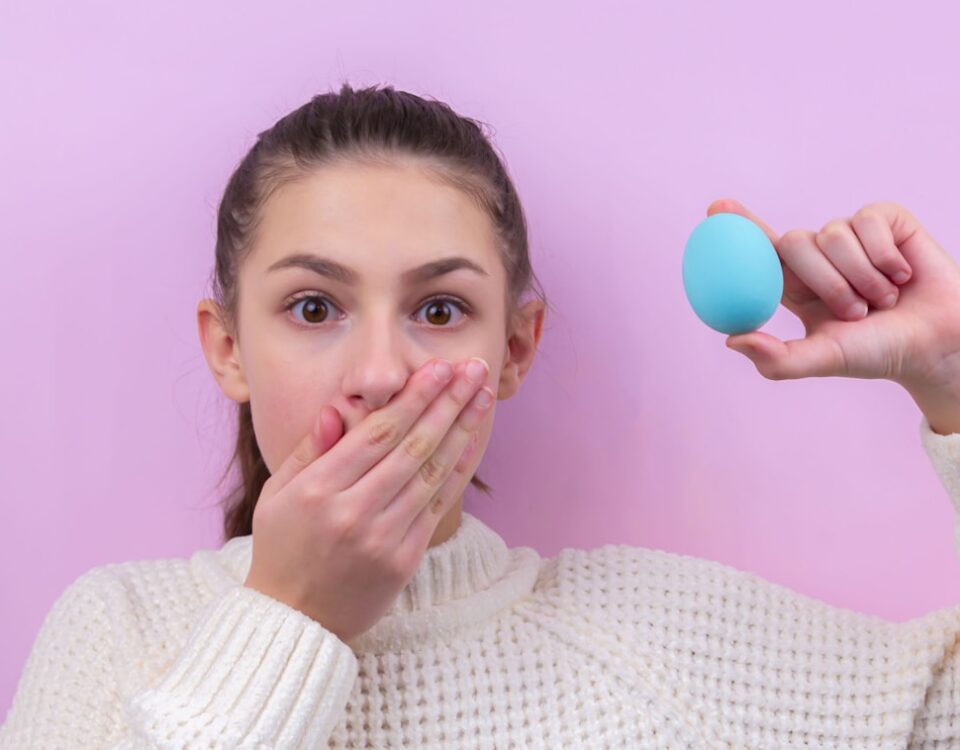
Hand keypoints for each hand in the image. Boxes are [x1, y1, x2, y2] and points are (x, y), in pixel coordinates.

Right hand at [244, 356, 492, 643]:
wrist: (296, 619)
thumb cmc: (283, 546)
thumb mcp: (277, 494)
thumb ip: (308, 450)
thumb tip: (336, 410)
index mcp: (318, 491)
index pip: (377, 433)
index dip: (413, 397)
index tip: (438, 368)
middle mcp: (353, 512)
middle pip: (412, 446)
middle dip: (447, 401)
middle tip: (471, 368)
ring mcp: (382, 538)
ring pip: (431, 472)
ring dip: (462, 428)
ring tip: (482, 394)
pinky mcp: (404, 560)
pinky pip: (437, 505)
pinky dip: (458, 469)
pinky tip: (472, 440)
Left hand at [709, 198, 959, 389]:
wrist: (935, 343)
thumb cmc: (878, 352)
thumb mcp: (824, 358)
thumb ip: (777, 358)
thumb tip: (731, 339)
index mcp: (794, 284)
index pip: (758, 247)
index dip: (736, 223)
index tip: (715, 209)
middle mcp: (818, 255)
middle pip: (792, 243)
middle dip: (826, 283)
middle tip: (856, 312)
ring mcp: (850, 234)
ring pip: (832, 235)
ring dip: (861, 277)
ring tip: (883, 299)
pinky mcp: (884, 220)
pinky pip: (867, 222)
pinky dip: (885, 257)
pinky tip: (902, 275)